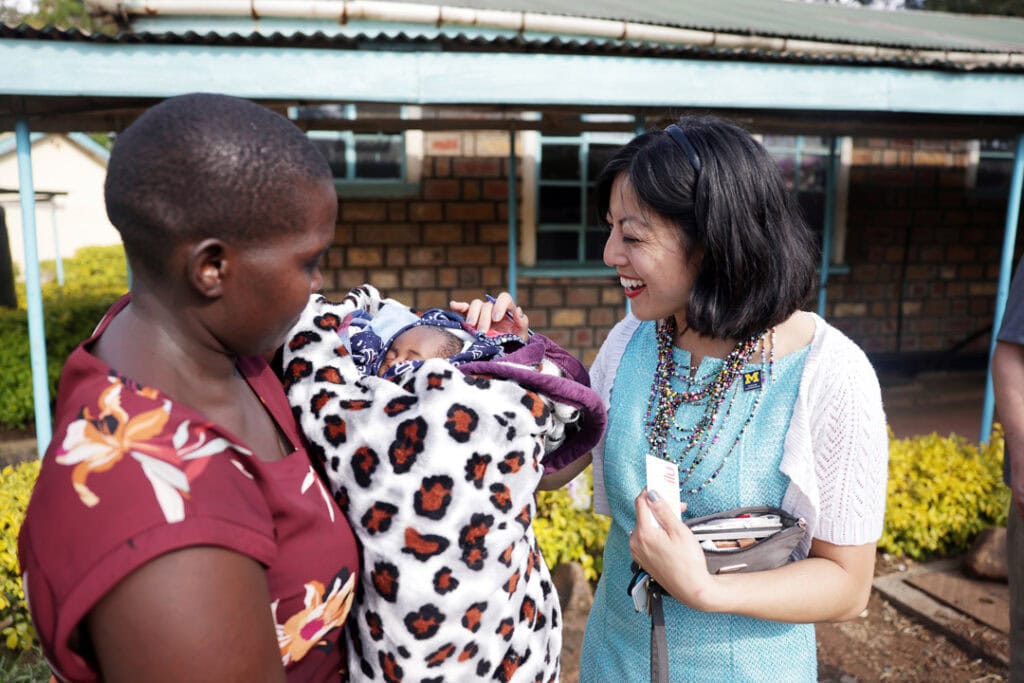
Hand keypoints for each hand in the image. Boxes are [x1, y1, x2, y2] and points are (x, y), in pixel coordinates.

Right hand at [449, 292, 528, 340]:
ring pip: (475, 305)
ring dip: (472, 314)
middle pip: (486, 305)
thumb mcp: (521, 336)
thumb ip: (522, 323)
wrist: (502, 355)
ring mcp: (481, 313)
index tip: (496, 319)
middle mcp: (493, 309)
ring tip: (471, 326)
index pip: (504, 298)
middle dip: (484, 318)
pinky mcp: (470, 319)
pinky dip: (458, 306)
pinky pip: (463, 309)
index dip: (500, 305)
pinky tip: (454, 305)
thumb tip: (518, 310)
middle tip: (482, 332)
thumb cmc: (514, 344)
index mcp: (506, 310)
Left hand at [631, 489, 719, 611]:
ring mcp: (638, 552)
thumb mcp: (679, 531)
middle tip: (676, 503)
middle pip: (643, 514)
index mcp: (643, 533)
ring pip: (645, 526)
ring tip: (677, 519)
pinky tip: (670, 533)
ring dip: (659, 519)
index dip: (650, 491)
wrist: (692, 589)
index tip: (660, 484)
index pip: (640, 502)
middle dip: (658, 506)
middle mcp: (635, 542)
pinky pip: (646, 538)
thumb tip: (652, 493)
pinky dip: (656, 532)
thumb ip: (663, 510)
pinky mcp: (643, 559)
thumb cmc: (688, 562)